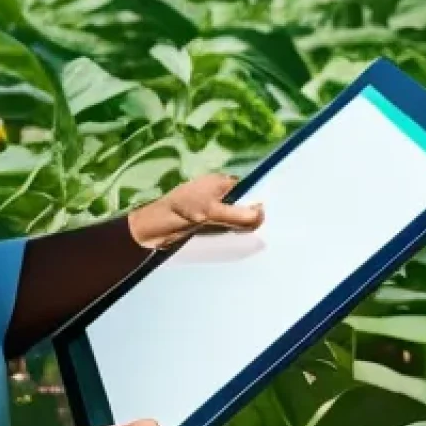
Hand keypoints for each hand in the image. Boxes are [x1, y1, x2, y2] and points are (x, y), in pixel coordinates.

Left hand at [127, 173, 264, 251]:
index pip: (248, 187)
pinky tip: (242, 243)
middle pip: (243, 204)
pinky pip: (226, 228)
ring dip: (243, 227)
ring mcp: (212, 209)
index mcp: (219, 182)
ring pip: (236, 218)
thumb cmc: (178, 212)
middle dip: (253, 216)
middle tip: (269, 232)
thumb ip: (236, 214)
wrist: (150, 230)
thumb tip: (263, 214)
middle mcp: (217, 193)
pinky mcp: (206, 224)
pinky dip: (233, 234)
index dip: (259, 200)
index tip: (275, 215)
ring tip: (259, 239)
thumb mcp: (210, 212)